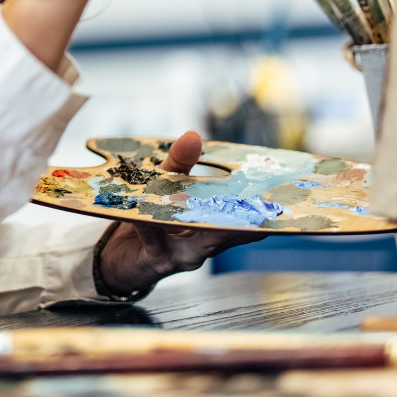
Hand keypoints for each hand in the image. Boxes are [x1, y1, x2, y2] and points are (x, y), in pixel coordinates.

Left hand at [95, 130, 264, 297]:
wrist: (116, 258)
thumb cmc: (146, 220)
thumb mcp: (162, 185)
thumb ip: (178, 163)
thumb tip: (194, 134)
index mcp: (213, 226)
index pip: (245, 218)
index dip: (263, 208)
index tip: (281, 191)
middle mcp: (205, 244)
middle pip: (231, 231)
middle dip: (244, 217)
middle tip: (258, 201)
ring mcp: (184, 255)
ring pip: (199, 239)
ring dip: (199, 219)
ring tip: (200, 202)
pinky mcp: (158, 261)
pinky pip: (155, 239)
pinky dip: (149, 224)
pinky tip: (142, 214)